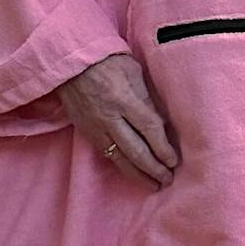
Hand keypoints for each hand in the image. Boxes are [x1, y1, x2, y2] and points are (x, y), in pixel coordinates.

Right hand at [57, 53, 177, 187]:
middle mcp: (109, 118)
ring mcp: (95, 128)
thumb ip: (146, 99)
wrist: (70, 62)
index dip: (163, 148)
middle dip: (154, 168)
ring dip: (138, 174)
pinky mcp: (86, 132)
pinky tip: (132, 173)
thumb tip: (160, 124)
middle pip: (136, 151)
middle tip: (167, 179)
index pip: (149, 130)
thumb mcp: (133, 72)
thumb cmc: (107, 61)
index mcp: (123, 99)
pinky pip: (106, 154)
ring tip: (153, 185)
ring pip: (119, 159)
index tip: (174, 161)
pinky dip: (121, 166)